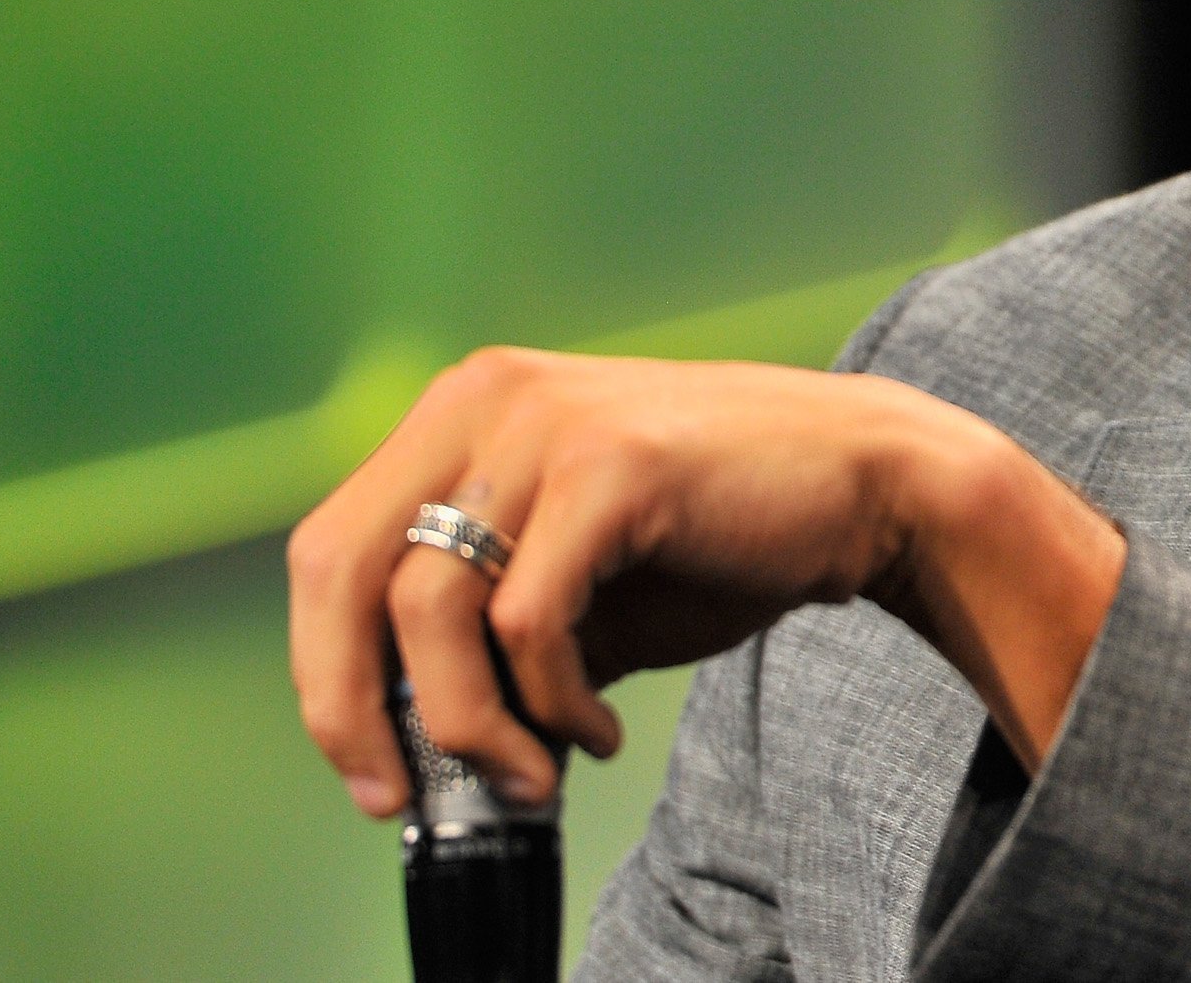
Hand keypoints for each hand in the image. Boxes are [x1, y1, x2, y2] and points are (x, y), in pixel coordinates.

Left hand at [287, 348, 1127, 815]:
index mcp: (462, 412)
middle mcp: (487, 397)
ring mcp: (546, 421)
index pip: (328, 551)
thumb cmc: (718, 534)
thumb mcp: (574, 584)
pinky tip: (598, 728)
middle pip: (342, 572)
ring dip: (473, 724)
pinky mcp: (612, 464)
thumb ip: (484, 636)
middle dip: (356, 708)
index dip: (325, 672)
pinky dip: (551, 702)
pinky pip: (529, 620)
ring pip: (432, 612)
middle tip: (408, 792)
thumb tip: (403, 741)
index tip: (370, 764)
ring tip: (539, 768)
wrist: (865, 483)